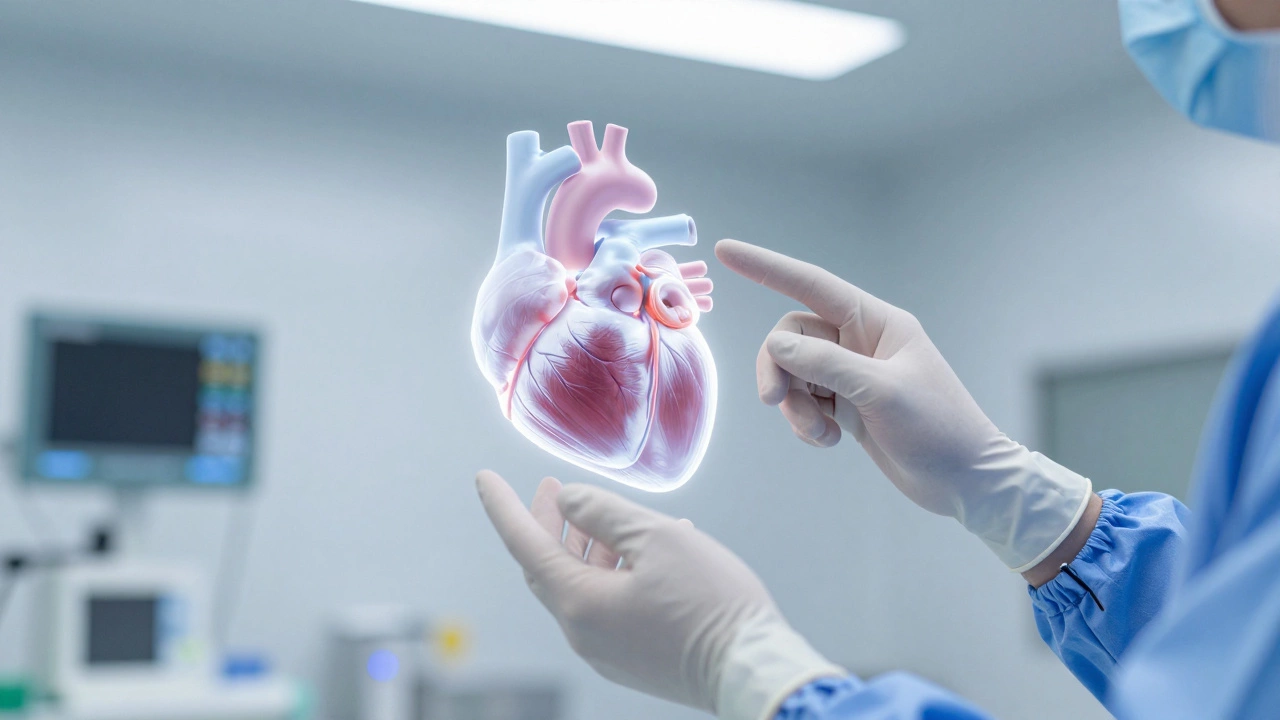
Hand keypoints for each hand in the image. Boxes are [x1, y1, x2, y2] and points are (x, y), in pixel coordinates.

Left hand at [476, 470, 843, 718]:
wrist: (754, 670)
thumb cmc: (711, 602)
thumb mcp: (656, 537)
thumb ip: (603, 512)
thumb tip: (569, 501)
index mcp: (580, 602)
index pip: (525, 545)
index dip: (503, 506)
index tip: (484, 478)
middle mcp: (583, 632)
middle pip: (549, 568)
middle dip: (550, 523)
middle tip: (555, 487)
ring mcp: (607, 651)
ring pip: (581, 587)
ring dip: (586, 546)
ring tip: (607, 515)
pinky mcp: (633, 659)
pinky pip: (606, 606)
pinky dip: (611, 571)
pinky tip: (641, 550)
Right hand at [715, 239, 1092, 571]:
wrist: (965, 481)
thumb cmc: (938, 428)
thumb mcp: (880, 391)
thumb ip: (825, 363)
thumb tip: (776, 346)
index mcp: (878, 322)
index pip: (810, 285)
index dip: (766, 267)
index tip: (725, 250)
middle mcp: (860, 342)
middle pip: (791, 337)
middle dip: (778, 369)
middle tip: (773, 402)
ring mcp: (851, 374)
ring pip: (793, 373)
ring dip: (794, 405)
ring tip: (820, 434)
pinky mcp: (845, 406)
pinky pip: (803, 401)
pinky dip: (805, 422)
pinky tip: (829, 441)